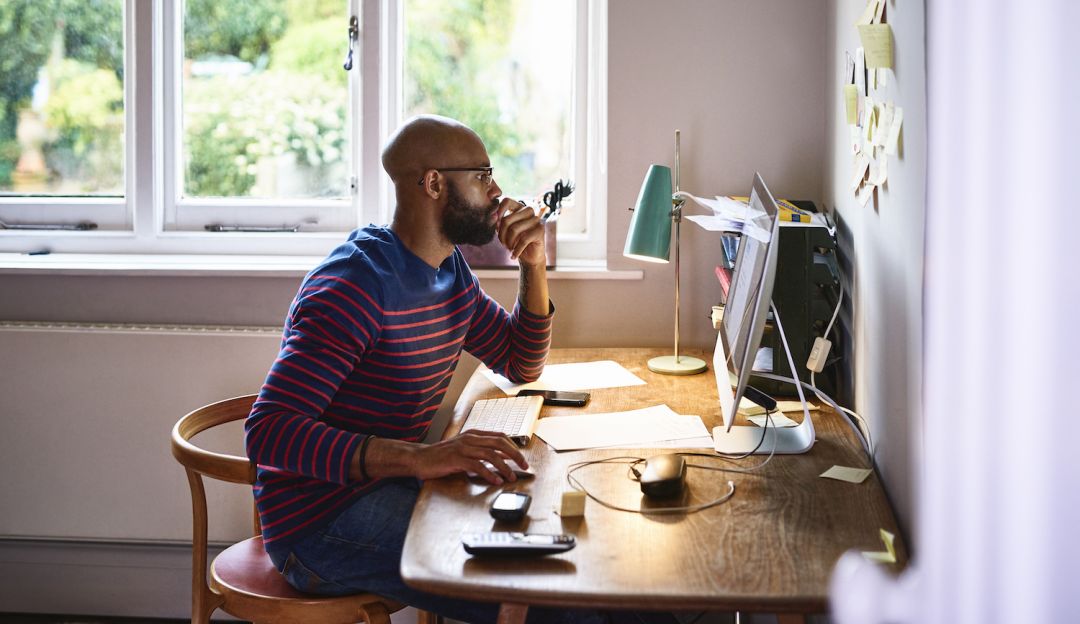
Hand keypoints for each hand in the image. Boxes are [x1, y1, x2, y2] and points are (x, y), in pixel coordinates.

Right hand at [411, 430, 528, 484]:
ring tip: (511, 477)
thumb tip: (501, 459)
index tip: (523, 459)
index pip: (500, 437)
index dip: (514, 447)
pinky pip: (477, 466)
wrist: (420, 458)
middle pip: (500, 443)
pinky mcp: (456, 459)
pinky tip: (495, 481)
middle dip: (515, 455)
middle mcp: (470, 438)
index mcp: (474, 434)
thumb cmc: (442, 456)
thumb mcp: (464, 450)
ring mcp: (463, 447)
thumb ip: (481, 451)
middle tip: (524, 467)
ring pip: (490, 454)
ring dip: (504, 467)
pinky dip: (489, 474)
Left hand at [497, 198, 545, 265]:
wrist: (529, 257)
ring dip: (508, 243)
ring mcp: (535, 219)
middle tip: (502, 244)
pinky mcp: (540, 230)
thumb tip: (492, 217)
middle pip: (507, 219)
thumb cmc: (515, 242)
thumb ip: (499, 223)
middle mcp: (528, 211)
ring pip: (514, 229)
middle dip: (501, 235)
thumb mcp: (505, 231)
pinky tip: (513, 255)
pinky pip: (524, 240)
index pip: (507, 201)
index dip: (499, 212)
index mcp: (519, 207)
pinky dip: (516, 250)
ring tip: (509, 248)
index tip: (496, 227)